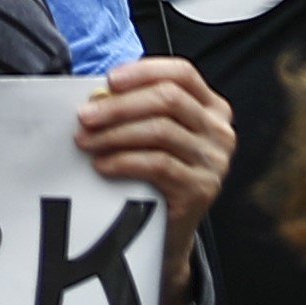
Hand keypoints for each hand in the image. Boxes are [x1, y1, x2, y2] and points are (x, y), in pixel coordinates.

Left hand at [71, 55, 234, 246]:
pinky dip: (124, 161)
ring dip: (115, 134)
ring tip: (87, 141)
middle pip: (168, 100)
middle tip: (86, 116)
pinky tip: (103, 164)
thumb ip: (139, 109)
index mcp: (212, 108)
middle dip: (120, 105)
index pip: (182, 73)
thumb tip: (99, 96)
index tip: (109, 80)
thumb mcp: (156, 134)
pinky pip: (157, 165)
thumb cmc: (157, 175)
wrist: (169, 232)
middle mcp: (219, 131)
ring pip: (160, 131)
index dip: (144, 72)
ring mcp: (214, 161)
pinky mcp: (201, 189)